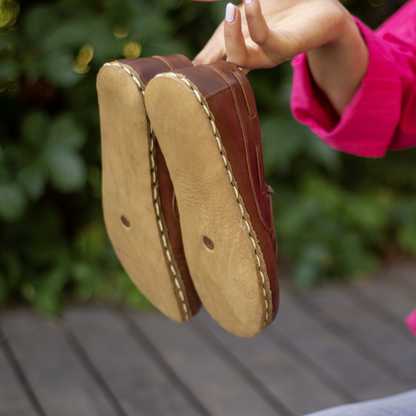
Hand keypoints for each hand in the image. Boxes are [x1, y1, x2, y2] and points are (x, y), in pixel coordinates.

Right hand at [194, 0, 367, 114]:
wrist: (320, 4)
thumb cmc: (283, 3)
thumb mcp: (247, 4)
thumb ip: (223, 4)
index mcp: (237, 43)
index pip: (210, 58)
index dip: (197, 62)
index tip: (180, 66)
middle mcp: (249, 53)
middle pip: (219, 66)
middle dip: (206, 61)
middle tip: (196, 51)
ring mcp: (267, 53)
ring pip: (239, 58)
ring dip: (231, 36)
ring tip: (231, 9)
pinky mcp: (286, 46)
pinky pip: (264, 39)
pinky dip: (254, 21)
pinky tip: (249, 3)